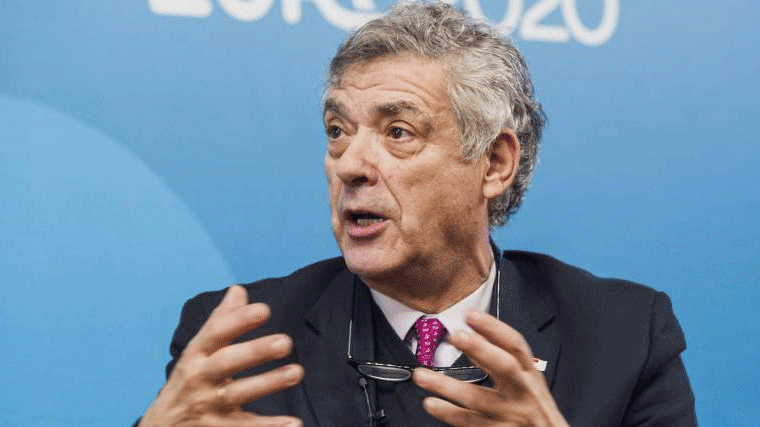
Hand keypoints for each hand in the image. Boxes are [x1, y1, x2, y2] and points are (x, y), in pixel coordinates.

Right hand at [139, 285, 303, 426]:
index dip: (239, 320)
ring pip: (238, 394)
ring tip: (297, 372)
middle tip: (286, 342)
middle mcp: (200, 378)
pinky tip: (294, 423)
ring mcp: (208, 406)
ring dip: (268, 384)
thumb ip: (221, 321)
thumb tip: (239, 290)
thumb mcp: (198, 351)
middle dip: (255, 351)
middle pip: (226, 363)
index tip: (264, 309)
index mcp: (197, 354)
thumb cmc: (189, 380)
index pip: (216, 332)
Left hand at [413, 311, 568, 426]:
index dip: (494, 328)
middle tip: (456, 336)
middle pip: (504, 367)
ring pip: (478, 398)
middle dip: (481, 349)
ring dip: (447, 386)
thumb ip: (498, 357)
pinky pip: (471, 422)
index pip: (515, 345)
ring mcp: (511, 413)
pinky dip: (449, 412)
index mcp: (528, 372)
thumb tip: (470, 336)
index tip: (472, 315)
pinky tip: (431, 403)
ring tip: (422, 376)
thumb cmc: (534, 405)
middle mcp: (522, 391)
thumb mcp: (525, 378)